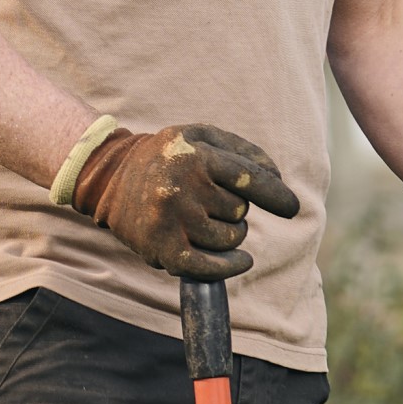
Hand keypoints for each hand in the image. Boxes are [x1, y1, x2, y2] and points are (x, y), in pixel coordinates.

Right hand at [68, 122, 298, 280]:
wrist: (110, 174)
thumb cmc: (169, 155)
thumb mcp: (203, 136)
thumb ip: (244, 151)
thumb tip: (277, 181)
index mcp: (196, 155)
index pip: (250, 179)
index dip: (276, 196)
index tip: (292, 208)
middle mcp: (182, 187)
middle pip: (240, 211)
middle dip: (235, 208)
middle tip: (212, 199)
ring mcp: (171, 219)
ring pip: (228, 238)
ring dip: (229, 233)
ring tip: (209, 219)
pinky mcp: (161, 247)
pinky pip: (207, 267)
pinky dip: (229, 267)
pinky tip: (241, 260)